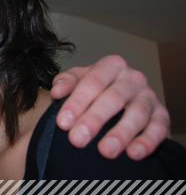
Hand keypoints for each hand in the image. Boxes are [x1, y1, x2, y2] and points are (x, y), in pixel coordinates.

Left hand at [51, 54, 169, 159]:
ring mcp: (149, 96)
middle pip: (113, 98)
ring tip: (105, 151)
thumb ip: (66, 82)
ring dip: (121, 134)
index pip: (92, 82)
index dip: (76, 102)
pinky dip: (147, 142)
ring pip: (137, 114)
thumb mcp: (79, 80)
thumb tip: (57, 91)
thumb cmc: (97, 88)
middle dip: (94, 119)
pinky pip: (158, 128)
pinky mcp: (162, 116)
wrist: (124, 97)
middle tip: (77, 139)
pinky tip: (133, 154)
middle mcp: (133, 78)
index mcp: (111, 65)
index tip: (62, 123)